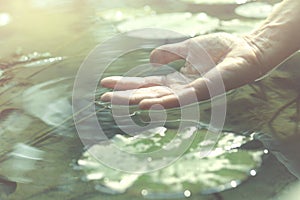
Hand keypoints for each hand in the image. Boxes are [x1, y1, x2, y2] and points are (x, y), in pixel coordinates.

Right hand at [100, 32, 264, 108]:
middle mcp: (181, 90)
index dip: (127, 85)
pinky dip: (165, 102)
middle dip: (127, 97)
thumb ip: (170, 54)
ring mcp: (192, 93)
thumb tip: (150, 59)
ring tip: (121, 103)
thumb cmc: (221, 49)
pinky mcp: (205, 90)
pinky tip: (148, 104)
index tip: (106, 84)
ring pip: (162, 100)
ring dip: (141, 102)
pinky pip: (182, 98)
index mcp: (176, 80)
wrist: (246, 49)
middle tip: (104, 98)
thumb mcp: (189, 49)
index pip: (146, 85)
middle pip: (149, 94)